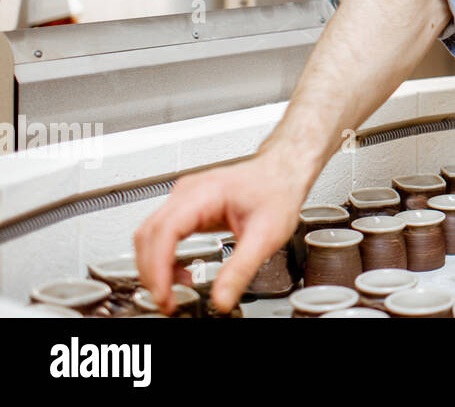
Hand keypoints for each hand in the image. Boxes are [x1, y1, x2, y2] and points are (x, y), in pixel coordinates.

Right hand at [134, 153, 306, 313]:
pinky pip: (161, 233)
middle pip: (149, 235)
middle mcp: (188, 192)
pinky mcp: (186, 206)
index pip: (166, 232)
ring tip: (171, 292)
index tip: (164, 294)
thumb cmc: (277, 192)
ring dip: (154, 266)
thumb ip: (241, 270)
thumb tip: (221, 300)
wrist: (283, 174)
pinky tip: (179, 273)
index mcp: (206, 193)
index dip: (158, 267)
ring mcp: (184, 197)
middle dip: (152, 272)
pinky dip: (163, 257)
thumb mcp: (266, 235)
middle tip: (167, 301)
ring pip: (150, 234)